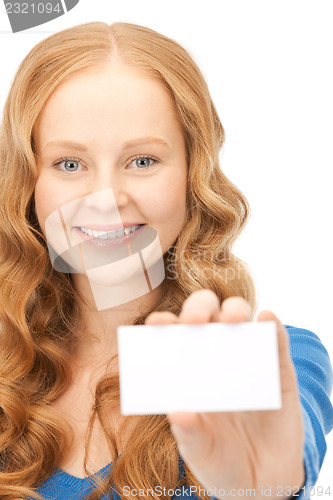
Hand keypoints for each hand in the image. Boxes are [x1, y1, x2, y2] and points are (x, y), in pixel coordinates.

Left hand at [145, 290, 304, 499]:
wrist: (263, 481)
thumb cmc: (221, 459)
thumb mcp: (200, 452)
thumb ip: (189, 434)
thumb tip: (178, 413)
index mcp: (188, 370)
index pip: (173, 336)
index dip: (165, 324)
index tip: (157, 323)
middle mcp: (215, 356)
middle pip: (206, 316)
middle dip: (198, 309)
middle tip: (194, 321)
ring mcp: (248, 358)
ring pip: (240, 319)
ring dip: (235, 310)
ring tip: (232, 319)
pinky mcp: (279, 369)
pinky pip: (277, 341)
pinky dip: (273, 326)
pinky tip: (267, 320)